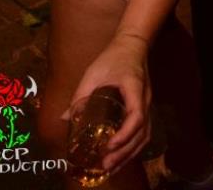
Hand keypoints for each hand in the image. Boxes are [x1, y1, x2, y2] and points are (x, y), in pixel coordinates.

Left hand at [66, 33, 150, 172]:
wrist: (132, 44)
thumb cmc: (113, 57)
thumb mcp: (93, 73)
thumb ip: (80, 95)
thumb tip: (65, 118)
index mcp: (134, 88)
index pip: (137, 116)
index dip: (125, 135)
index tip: (110, 146)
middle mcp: (144, 99)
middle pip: (142, 132)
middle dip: (125, 152)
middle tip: (106, 164)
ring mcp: (147, 104)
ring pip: (145, 135)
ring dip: (130, 153)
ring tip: (113, 167)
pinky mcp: (144, 107)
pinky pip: (144, 131)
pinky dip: (133, 146)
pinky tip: (121, 155)